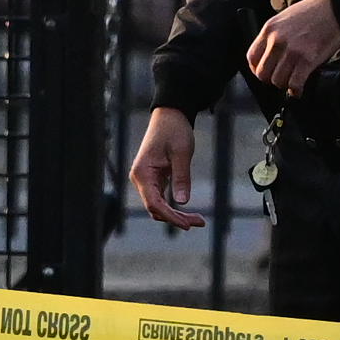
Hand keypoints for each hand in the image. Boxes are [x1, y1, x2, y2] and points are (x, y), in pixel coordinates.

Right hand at [124, 107, 211, 230]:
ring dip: (176, 215)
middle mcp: (140, 178)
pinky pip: (160, 199)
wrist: (170, 114)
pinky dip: (173, 207)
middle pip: (155, 208)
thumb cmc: (174, 130)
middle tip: (200, 222)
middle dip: (176, 219)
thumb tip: (182, 203)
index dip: (170, 217)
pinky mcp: (153, 179)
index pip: (154, 204)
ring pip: (158, 206)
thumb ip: (181, 177)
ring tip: (198, 220)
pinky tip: (188, 213)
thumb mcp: (182, 153)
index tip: (187, 225)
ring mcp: (145, 179)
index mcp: (142, 173)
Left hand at [245, 0, 339, 90]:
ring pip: (278, 81)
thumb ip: (274, 36)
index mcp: (269, 29)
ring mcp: (292, 51)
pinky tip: (299, 89)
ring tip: (291, 82)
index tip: (264, 72)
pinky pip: (295, 83)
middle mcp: (277, 41)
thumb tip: (270, 55)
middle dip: (271, 80)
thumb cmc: (312, 12)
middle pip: (263, 73)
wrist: (334, 8)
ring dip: (285, 85)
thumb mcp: (284, 18)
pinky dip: (296, 90)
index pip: (252, 57)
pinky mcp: (308, 60)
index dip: (256, 69)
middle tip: (280, 78)